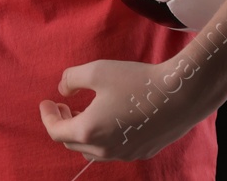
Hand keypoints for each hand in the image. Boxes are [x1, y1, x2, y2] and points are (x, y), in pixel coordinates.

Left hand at [38, 57, 226, 161]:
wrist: (181, 95)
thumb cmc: (136, 81)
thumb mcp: (96, 71)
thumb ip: (72, 79)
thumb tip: (62, 89)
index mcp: (89, 131)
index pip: (56, 132)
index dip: (47, 116)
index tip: (46, 102)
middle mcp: (105, 149)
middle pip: (72, 143)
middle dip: (63, 125)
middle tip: (63, 106)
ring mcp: (125, 154)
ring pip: (93, 151)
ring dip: (82, 134)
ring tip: (83, 112)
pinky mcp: (142, 152)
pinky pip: (113, 150)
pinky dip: (102, 137)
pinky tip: (109, 118)